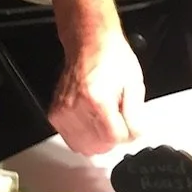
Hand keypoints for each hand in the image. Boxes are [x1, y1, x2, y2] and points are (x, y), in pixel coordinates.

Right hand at [48, 30, 143, 156]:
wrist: (90, 43)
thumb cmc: (111, 58)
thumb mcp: (134, 83)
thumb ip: (136, 114)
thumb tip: (135, 135)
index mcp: (97, 99)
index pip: (116, 137)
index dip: (129, 134)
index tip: (132, 126)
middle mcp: (76, 107)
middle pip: (99, 146)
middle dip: (114, 138)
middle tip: (120, 120)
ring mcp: (63, 112)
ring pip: (85, 147)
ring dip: (99, 139)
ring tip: (105, 119)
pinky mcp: (55, 115)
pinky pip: (72, 140)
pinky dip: (85, 137)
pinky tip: (93, 121)